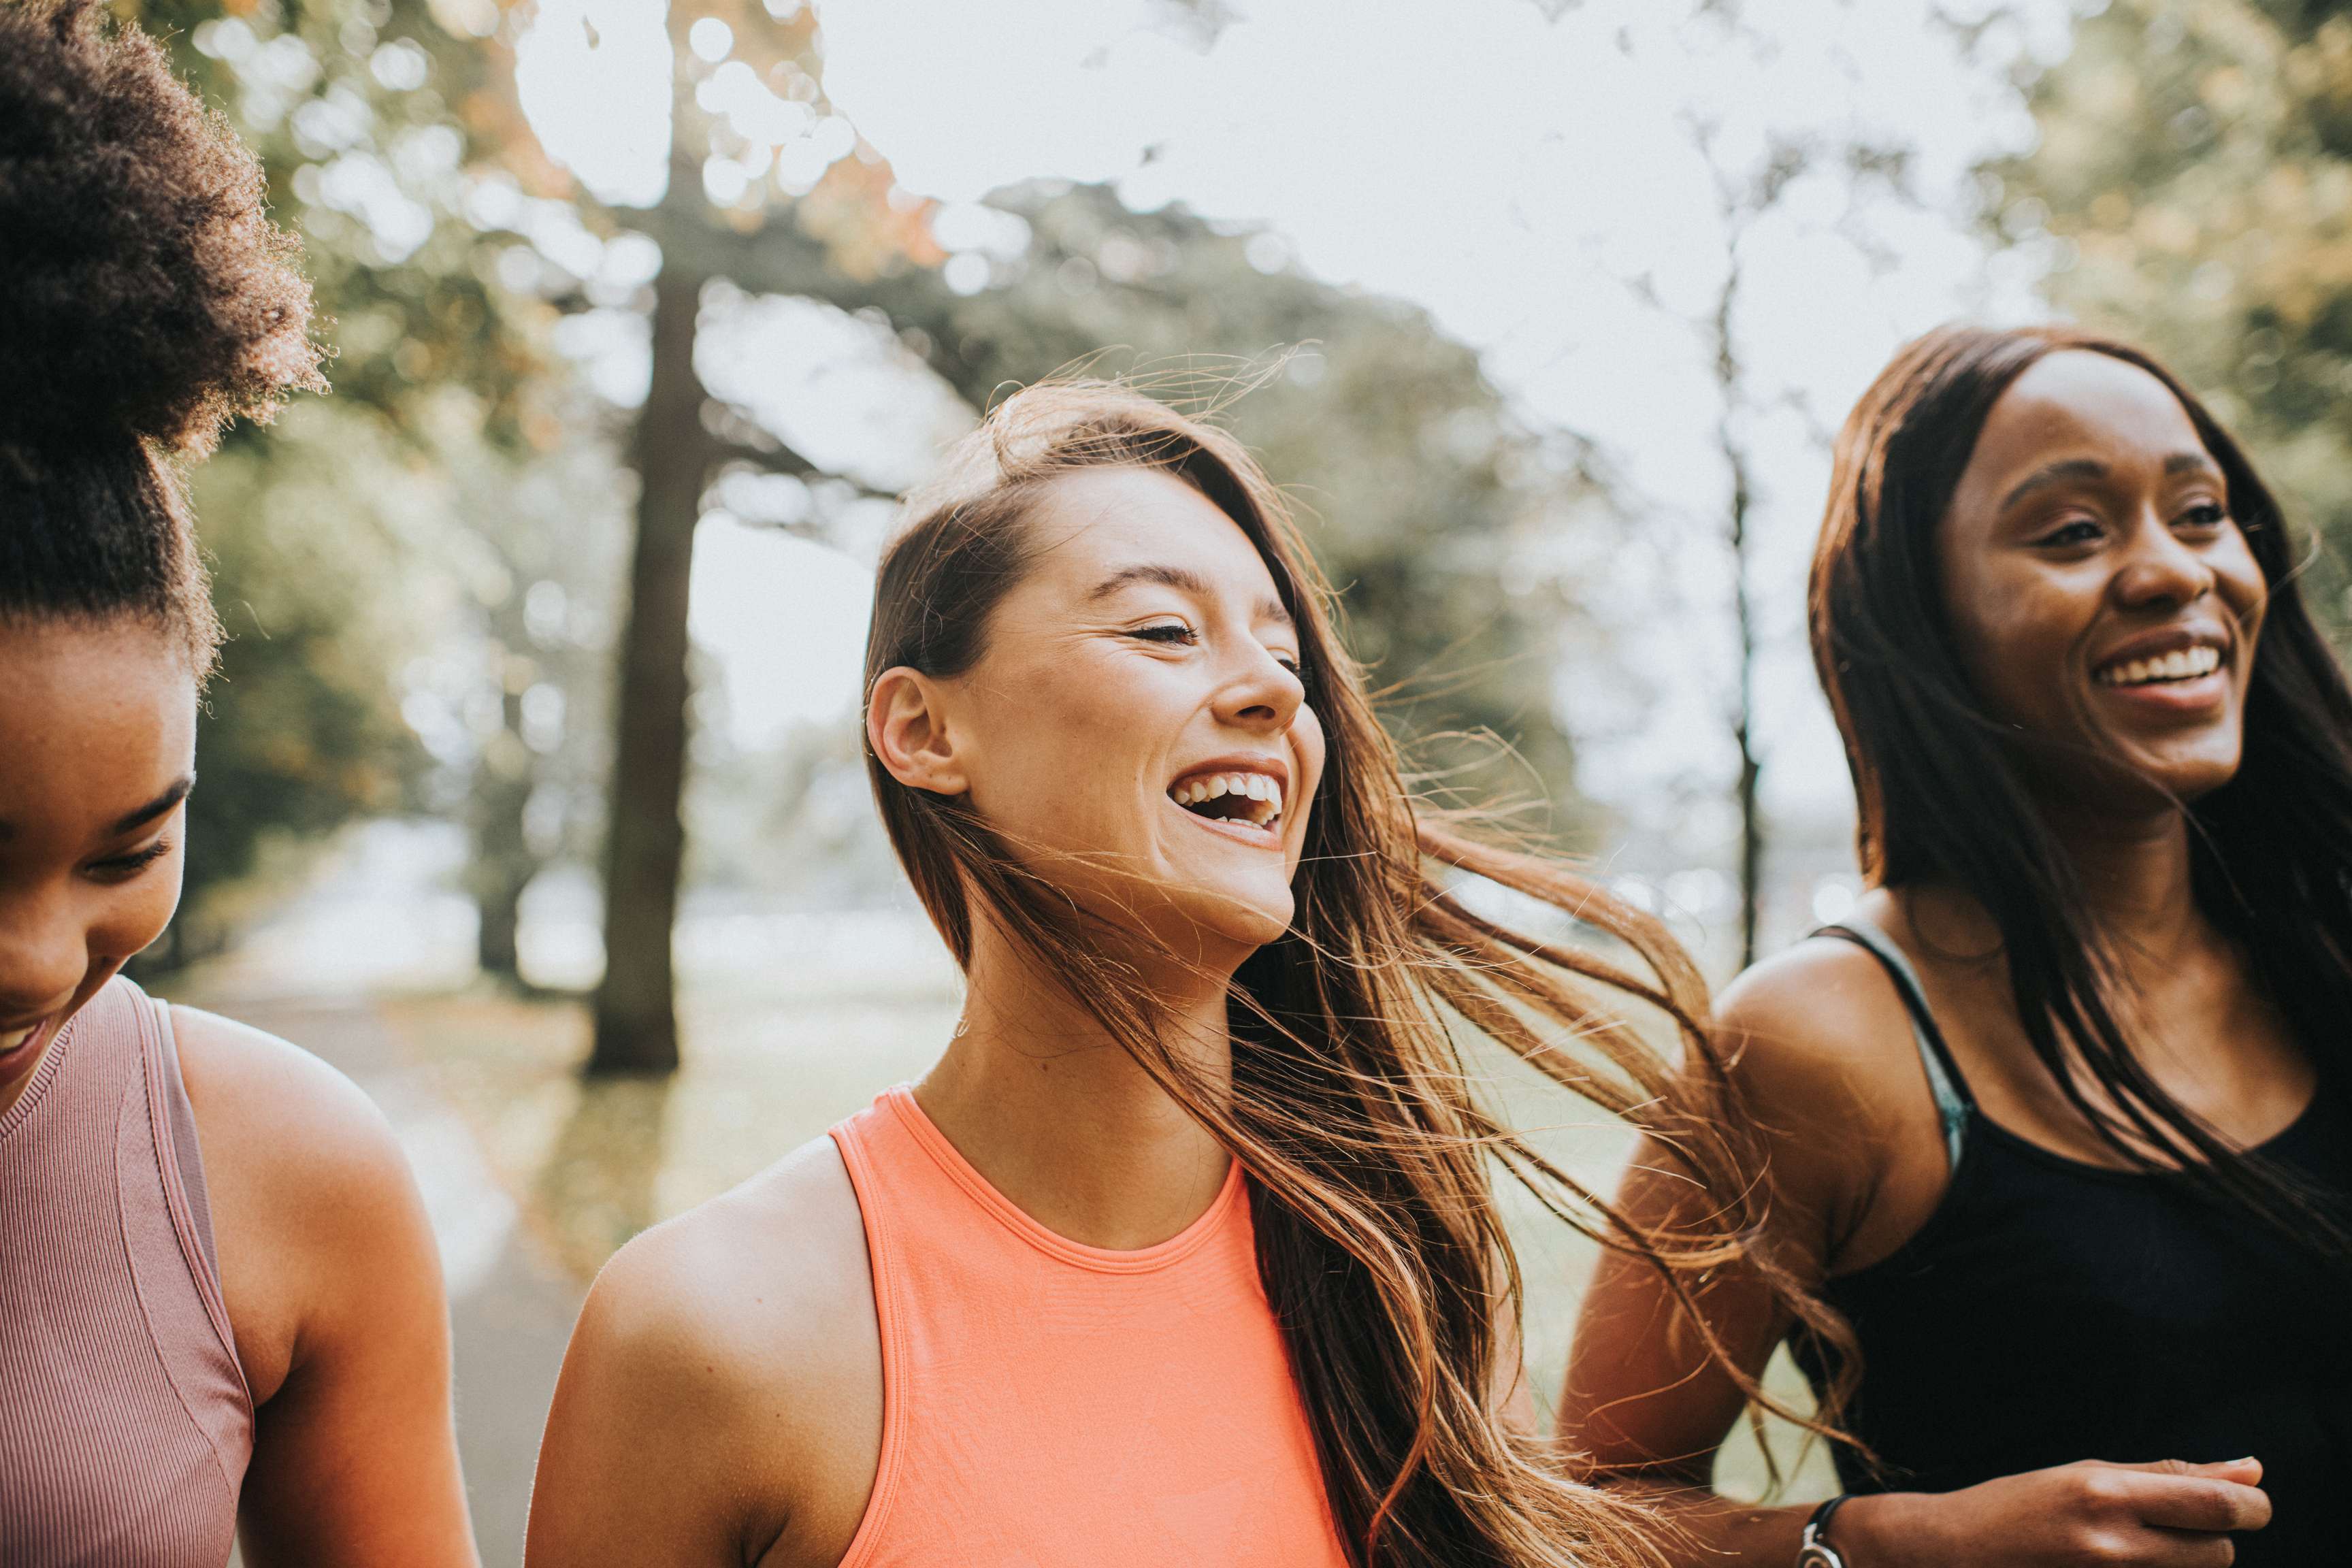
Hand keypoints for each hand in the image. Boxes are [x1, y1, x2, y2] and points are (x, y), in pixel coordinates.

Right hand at [1838, 1458, 2269, 1567]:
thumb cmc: (2016, 1507)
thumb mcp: (2087, 1475)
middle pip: (2220, 1553)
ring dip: (2185, 1564)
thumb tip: (2252, 1471)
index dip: (2250, 1507)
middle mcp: (2111, 1543)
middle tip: (2168, 1529)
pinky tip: (2118, 1566)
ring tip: (2135, 1551)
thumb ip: (2170, 1474)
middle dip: (2210, 1540)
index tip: (2248, 1505)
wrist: (1950, 1556)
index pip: (2217, 1505)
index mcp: (2104, 1493)